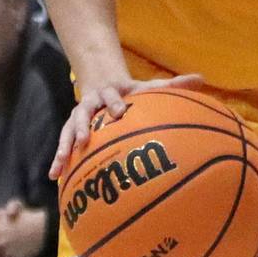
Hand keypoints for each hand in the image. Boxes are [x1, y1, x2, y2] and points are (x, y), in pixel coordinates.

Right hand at [48, 70, 203, 179]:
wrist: (101, 80)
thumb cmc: (131, 91)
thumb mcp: (149, 86)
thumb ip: (174, 85)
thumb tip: (202, 79)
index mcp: (114, 93)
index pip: (114, 95)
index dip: (116, 102)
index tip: (119, 110)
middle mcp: (94, 102)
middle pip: (86, 110)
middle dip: (85, 123)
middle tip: (86, 138)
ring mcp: (80, 115)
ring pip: (69, 129)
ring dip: (65, 145)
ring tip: (62, 163)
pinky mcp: (71, 128)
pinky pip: (63, 143)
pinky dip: (59, 159)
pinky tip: (55, 177)